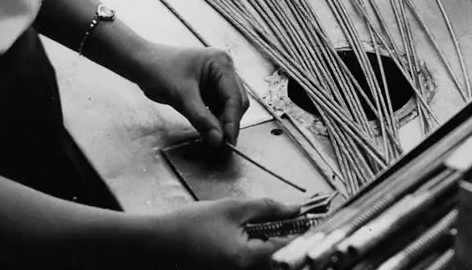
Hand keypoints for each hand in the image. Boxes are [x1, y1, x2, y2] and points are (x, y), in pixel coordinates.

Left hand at [133, 43, 247, 148]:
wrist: (142, 63)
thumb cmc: (159, 70)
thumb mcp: (181, 96)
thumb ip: (201, 118)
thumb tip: (218, 140)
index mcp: (221, 63)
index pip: (234, 97)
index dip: (232, 122)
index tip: (228, 142)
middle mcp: (224, 69)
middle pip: (236, 101)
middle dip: (230, 123)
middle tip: (222, 146)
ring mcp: (217, 78)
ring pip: (228, 106)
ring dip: (223, 123)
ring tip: (215, 141)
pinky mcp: (209, 88)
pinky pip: (218, 107)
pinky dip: (215, 120)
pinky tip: (209, 131)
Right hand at [149, 198, 299, 269]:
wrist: (156, 244)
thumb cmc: (189, 227)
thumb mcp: (232, 209)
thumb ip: (267, 209)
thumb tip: (295, 209)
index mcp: (246, 260)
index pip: (290, 251)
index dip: (305, 235)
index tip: (314, 222)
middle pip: (282, 264)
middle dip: (292, 246)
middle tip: (296, 229)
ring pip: (269, 266)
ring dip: (277, 252)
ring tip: (273, 235)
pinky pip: (253, 267)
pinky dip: (260, 256)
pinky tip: (256, 244)